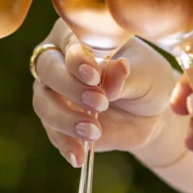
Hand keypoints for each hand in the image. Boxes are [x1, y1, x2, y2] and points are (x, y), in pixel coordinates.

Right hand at [32, 19, 178, 166]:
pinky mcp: (56, 122)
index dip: (77, 60)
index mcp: (77, 35)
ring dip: (65, 119)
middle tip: (99, 103)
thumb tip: (113, 70)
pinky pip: (53, 133)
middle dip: (70, 88)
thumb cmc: (146, 78)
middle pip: (47, 70)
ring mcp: (52, 93)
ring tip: (94, 132)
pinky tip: (78, 157)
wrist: (149, 112)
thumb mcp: (145, 73)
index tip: (94, 76)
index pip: (69, 43)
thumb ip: (125, 75)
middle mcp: (58, 61)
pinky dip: (65, 145)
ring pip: (43, 103)